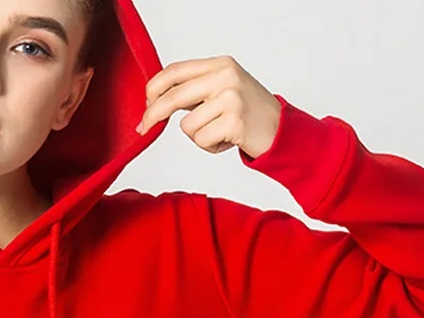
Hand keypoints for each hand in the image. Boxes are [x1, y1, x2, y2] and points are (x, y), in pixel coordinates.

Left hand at [136, 55, 280, 159]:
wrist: (281, 129)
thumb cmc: (247, 113)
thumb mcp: (222, 90)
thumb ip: (195, 90)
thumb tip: (156, 101)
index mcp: (220, 65)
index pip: (175, 71)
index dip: (154, 88)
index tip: (145, 105)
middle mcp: (225, 77)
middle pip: (173, 96)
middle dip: (153, 115)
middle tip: (143, 128)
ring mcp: (231, 98)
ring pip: (187, 126)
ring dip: (198, 137)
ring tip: (219, 132)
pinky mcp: (234, 122)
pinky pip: (201, 141)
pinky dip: (210, 147)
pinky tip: (228, 141)